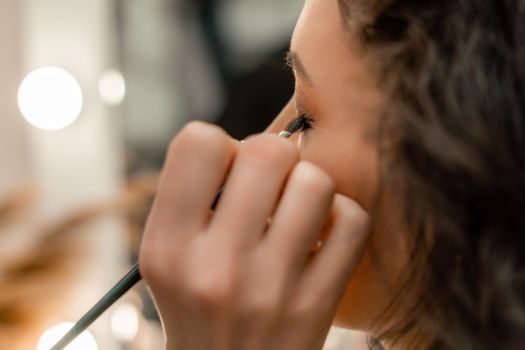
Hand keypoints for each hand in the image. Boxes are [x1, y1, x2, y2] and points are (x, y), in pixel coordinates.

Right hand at [139, 121, 369, 349]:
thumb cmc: (197, 304)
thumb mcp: (167, 257)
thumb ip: (192, 196)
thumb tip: (245, 144)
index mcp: (167, 247)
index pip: (198, 142)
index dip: (219, 146)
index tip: (227, 170)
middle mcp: (216, 267)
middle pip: (267, 151)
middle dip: (271, 156)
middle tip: (268, 182)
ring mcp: (271, 289)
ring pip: (315, 181)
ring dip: (307, 185)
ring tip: (293, 209)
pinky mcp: (316, 305)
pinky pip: (352, 220)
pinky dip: (340, 217)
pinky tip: (320, 234)